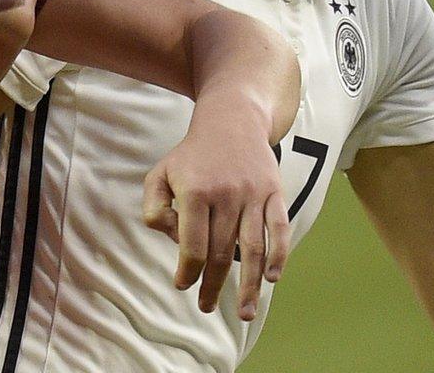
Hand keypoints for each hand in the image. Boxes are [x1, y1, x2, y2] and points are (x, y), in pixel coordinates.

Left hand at [141, 112, 291, 321]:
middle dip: (213, 285)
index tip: (183, 285)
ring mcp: (254, 194)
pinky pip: (279, 229)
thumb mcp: (160, 173)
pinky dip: (279, 255)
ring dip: (249, 284)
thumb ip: (154, 207)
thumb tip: (171, 238)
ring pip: (253, 248)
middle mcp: (227, 195)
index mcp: (196, 192)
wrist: (232, 120)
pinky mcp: (274, 192)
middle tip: (206, 306)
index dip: (187, 271)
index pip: (192, 245)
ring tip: (244, 313)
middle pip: (222, 252)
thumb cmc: (192, 154)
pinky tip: (272, 279)